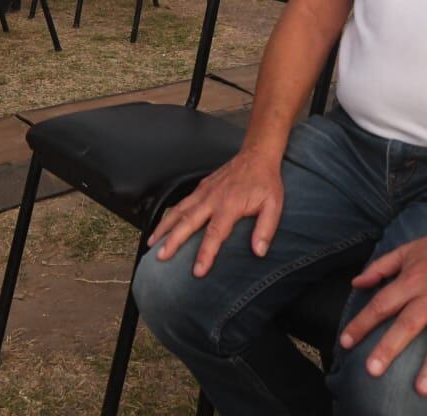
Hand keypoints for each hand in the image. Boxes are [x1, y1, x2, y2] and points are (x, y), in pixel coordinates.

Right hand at [147, 149, 284, 276]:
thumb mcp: (274, 205)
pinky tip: (163, 225)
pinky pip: (181, 203)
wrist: (256, 155)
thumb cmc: (265, 182)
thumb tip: (259, 251)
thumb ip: (266, 229)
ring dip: (164, 227)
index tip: (198, 270)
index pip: (215, 234)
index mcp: (230, 205)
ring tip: (152, 243)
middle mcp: (212, 199)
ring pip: (179, 211)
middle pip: (188, 222)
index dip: (205, 253)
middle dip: (173, 241)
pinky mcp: (201, 187)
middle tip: (161, 257)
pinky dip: (169, 215)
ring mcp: (204, 192)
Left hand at [339, 228, 426, 399]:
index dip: (362, 323)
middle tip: (372, 370)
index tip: (345, 342)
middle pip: (407, 325)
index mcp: (411, 281)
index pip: (381, 304)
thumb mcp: (406, 250)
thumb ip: (379, 267)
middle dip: (389, 347)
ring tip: (422, 389)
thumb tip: (355, 283)